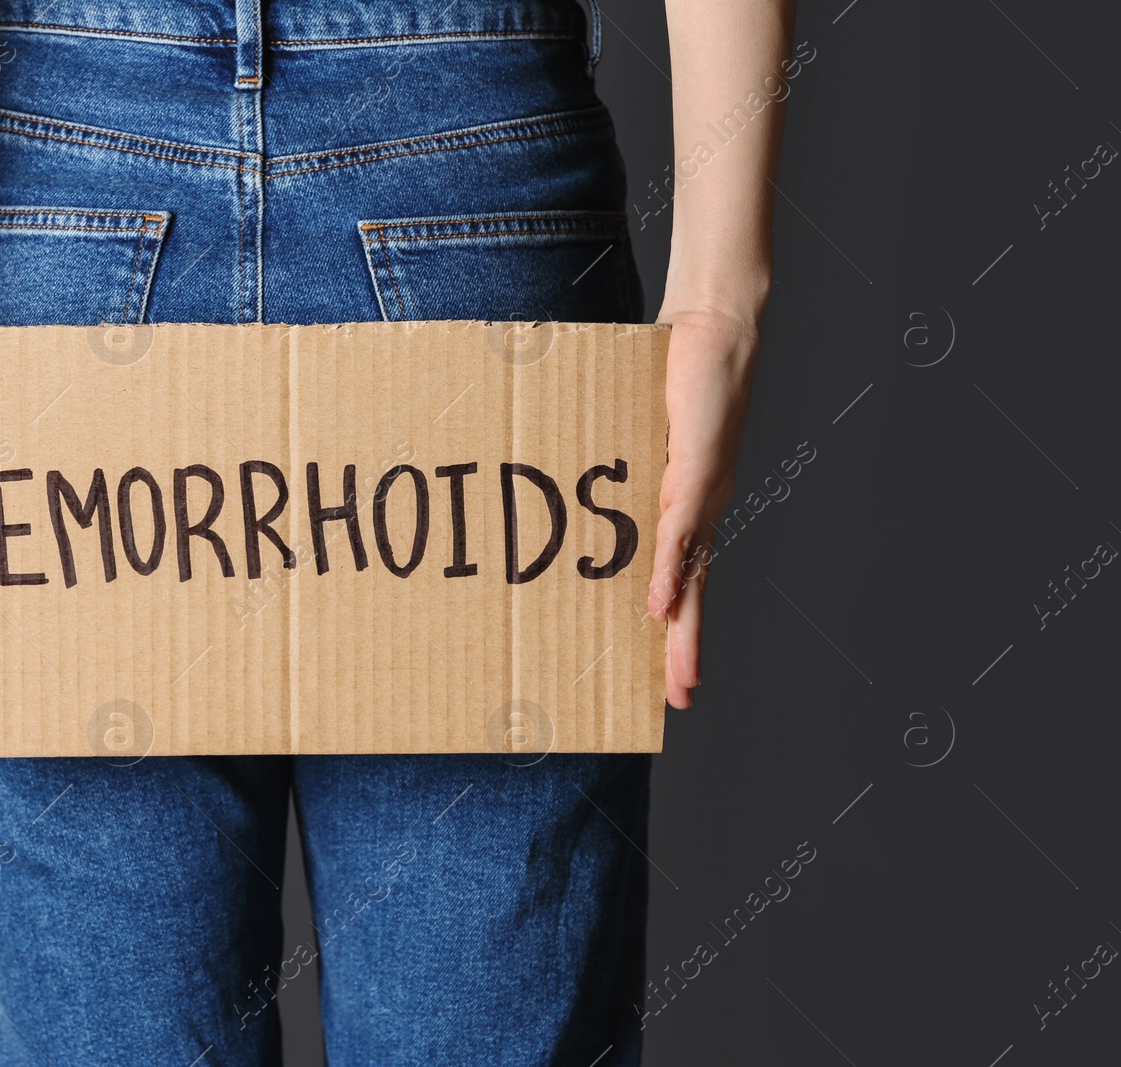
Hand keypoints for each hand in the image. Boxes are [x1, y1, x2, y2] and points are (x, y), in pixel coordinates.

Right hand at [646, 310, 759, 709]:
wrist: (718, 324)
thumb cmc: (682, 372)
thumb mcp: (647, 432)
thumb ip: (631, 464)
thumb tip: (591, 486)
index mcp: (692, 504)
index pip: (687, 578)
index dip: (680, 627)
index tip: (674, 672)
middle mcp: (706, 507)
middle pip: (694, 594)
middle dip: (686, 650)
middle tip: (680, 699)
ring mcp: (704, 492)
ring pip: (692, 578)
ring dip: (683, 631)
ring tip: (677, 677)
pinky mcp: (697, 469)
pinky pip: (678, 535)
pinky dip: (669, 574)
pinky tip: (659, 607)